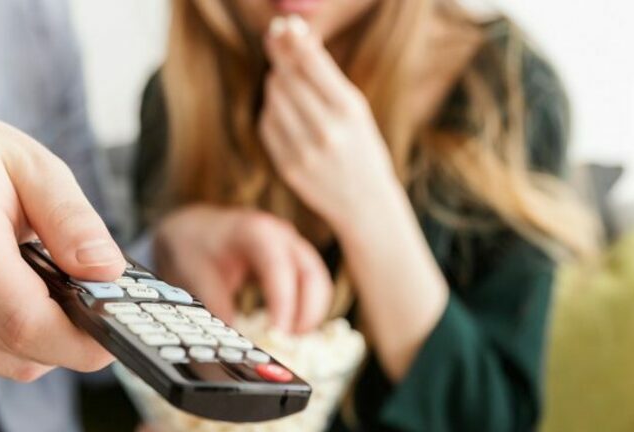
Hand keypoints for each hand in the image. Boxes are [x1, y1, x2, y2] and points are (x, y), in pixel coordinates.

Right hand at [0, 89, 125, 379]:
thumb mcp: (27, 163)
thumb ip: (72, 219)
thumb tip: (108, 271)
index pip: (25, 322)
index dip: (81, 340)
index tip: (116, 331)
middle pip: (20, 351)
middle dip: (69, 336)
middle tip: (88, 297)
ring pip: (6, 364)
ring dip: (38, 338)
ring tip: (37, 283)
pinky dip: (8, 339)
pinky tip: (5, 293)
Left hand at [153, 205, 331, 333]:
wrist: (196, 228)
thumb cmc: (196, 246)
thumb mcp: (197, 275)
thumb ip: (217, 307)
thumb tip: (234, 342)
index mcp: (256, 231)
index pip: (279, 268)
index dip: (284, 303)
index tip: (278, 334)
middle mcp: (282, 236)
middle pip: (313, 275)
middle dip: (308, 313)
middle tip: (289, 342)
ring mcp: (293, 247)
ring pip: (318, 282)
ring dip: (311, 314)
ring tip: (289, 340)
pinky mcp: (296, 260)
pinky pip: (313, 286)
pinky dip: (307, 309)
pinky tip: (290, 329)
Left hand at [260, 16, 400, 231]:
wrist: (365, 203)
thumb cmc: (362, 148)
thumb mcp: (356, 109)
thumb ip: (325, 77)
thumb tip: (294, 38)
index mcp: (349, 109)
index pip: (310, 62)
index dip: (293, 40)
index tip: (284, 26)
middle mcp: (326, 129)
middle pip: (287, 77)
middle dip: (279, 54)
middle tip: (274, 37)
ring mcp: (304, 150)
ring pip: (274, 98)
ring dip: (276, 82)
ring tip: (285, 77)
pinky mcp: (288, 166)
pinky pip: (268, 125)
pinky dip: (272, 110)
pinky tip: (283, 107)